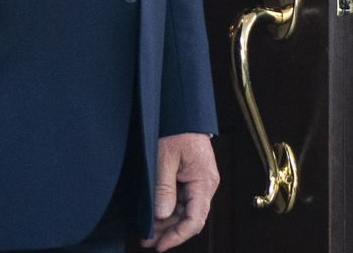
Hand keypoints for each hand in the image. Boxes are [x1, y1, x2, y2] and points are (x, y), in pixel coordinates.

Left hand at [142, 132, 219, 249]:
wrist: (181, 111)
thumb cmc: (176, 128)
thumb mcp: (164, 157)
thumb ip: (163, 187)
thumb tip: (161, 214)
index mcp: (204, 181)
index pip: (194, 219)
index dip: (177, 236)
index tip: (160, 245)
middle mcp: (205, 185)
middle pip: (189, 218)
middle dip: (168, 232)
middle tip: (147, 241)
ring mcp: (198, 182)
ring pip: (184, 211)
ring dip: (166, 223)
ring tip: (147, 233)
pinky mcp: (191, 178)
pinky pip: (181, 200)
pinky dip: (168, 210)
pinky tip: (154, 216)